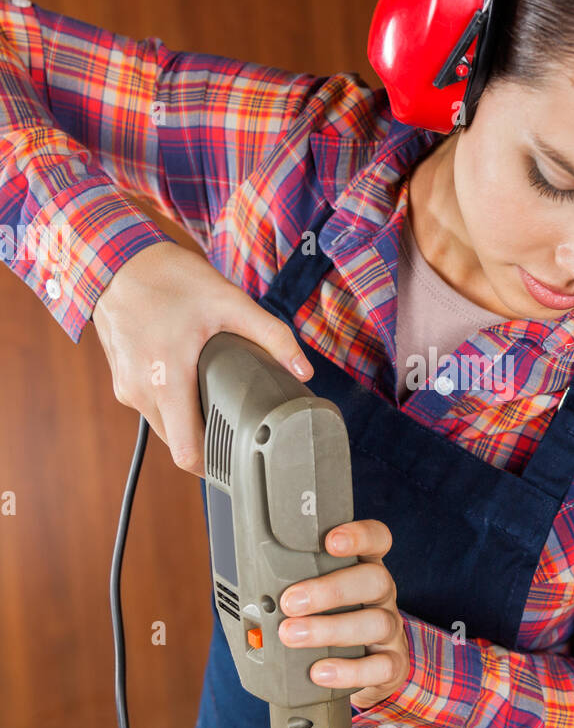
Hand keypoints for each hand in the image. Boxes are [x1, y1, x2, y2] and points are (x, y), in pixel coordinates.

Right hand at [92, 241, 313, 475]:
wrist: (117, 260)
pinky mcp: (121, 381)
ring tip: (215, 405)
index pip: (186, 452)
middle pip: (178, 445)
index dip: (214, 468)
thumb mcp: (229, 301)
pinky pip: (151, 408)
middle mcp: (141, 391)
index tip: (237, 467)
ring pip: (163, 427)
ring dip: (188, 423)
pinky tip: (190, 386)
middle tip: (238, 434)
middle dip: (207, 444)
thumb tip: (303, 369)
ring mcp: (126, 388)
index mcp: (167, 380)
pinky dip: (172, 406)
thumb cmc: (169, 279)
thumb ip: (271, 336)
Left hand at [278, 519, 409, 710]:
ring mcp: (390, 628)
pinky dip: (349, 670)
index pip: (375, 540)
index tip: (331, 541)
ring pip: (376, 622)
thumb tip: (246, 592)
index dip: (360, 536)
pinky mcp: (393, 663)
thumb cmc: (331, 620)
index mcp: (363, 568)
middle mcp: (381, 594)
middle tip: (290, 602)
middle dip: (330, 589)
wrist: (367, 666)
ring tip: (292, 636)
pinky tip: (320, 672)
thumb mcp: (318, 595)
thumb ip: (294, 586)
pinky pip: (380, 666)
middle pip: (374, 579)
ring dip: (330, 629)